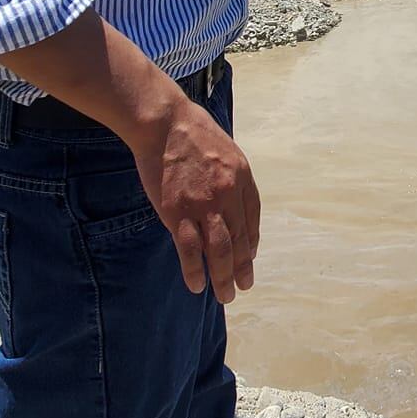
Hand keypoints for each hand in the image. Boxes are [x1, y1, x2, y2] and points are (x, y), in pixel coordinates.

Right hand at [0, 12, 261, 301]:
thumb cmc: (192, 132)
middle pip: (240, 240)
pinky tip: (196, 285)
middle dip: (242, 268)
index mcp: (243, 178)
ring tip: (225, 295)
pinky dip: (195, 271)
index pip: (252, 220)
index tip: (250, 259)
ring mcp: (203, 205)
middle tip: (242, 287)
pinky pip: (189, 249)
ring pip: (219, 251)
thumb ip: (233, 178)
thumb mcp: (226, 151)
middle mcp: (229, 194)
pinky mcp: (177, 212)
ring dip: (223, 277)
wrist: (164, 122)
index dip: (252, 243)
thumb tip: (234, 206)